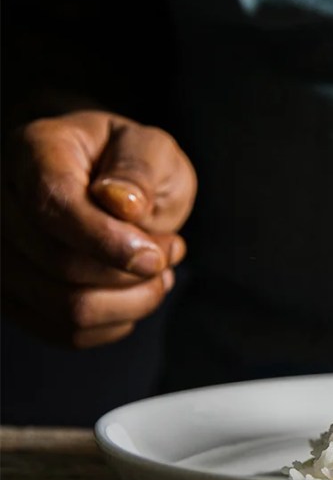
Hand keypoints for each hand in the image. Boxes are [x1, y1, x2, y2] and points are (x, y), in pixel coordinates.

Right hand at [1, 111, 196, 346]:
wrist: (110, 186)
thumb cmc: (128, 164)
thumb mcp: (150, 148)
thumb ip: (139, 170)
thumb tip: (122, 203)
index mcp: (35, 152)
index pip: (53, 205)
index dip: (107, 240)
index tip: (154, 256)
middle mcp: (2, 203)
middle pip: (60, 264)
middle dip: (132, 271)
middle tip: (169, 251)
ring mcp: (3, 255)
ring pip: (64, 307)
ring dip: (131, 301)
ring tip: (158, 273)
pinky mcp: (16, 295)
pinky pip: (67, 332)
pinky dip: (116, 322)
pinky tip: (135, 293)